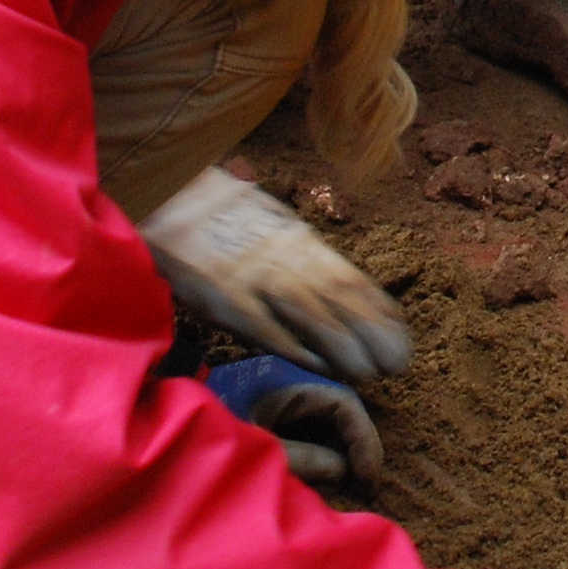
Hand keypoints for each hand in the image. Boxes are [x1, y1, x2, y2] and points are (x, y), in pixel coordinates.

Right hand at [137, 168, 413, 382]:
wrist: (164, 197)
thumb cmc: (218, 219)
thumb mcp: (268, 227)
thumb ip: (299, 257)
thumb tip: (337, 289)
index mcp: (296, 241)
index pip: (349, 276)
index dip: (378, 309)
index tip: (403, 336)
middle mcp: (282, 257)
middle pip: (337, 294)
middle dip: (371, 330)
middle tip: (397, 362)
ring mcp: (253, 276)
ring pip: (308, 310)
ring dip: (342, 343)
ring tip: (368, 371)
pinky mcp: (222, 297)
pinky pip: (263, 326)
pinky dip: (294, 346)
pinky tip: (318, 366)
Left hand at [203, 354, 385, 489]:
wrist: (155, 418)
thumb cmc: (203, 432)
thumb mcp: (255, 450)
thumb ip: (302, 458)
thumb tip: (341, 468)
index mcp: (283, 378)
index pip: (343, 403)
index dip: (363, 440)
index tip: (367, 476)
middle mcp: (283, 374)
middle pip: (337, 403)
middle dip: (355, 440)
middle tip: (364, 479)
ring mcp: (274, 384)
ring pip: (323, 408)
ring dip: (340, 439)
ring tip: (348, 475)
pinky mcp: (264, 395)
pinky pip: (304, 411)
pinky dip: (320, 436)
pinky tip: (322, 463)